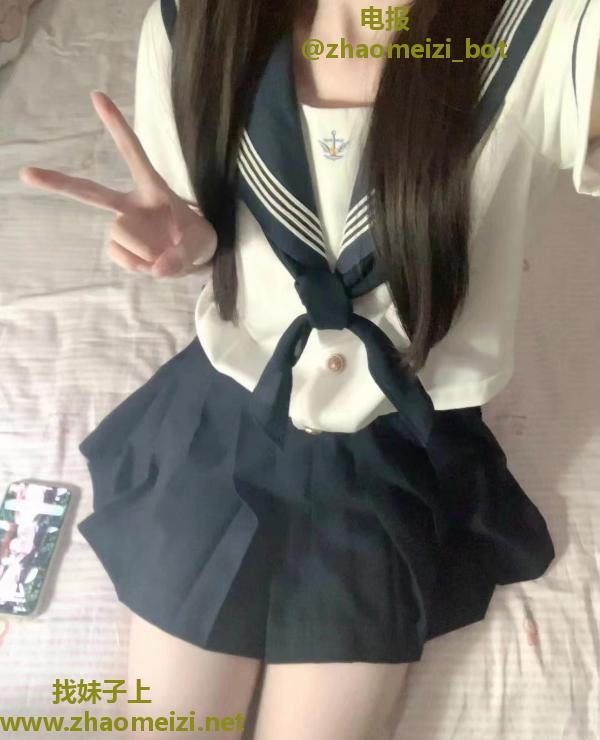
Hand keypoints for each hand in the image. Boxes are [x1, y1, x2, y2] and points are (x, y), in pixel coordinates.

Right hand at [20, 90, 216, 278]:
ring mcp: (122, 226)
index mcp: (153, 188)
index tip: (97, 96)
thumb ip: (183, 256)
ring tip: (165, 255)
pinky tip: (152, 263)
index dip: (116, 126)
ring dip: (144, 251)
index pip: (133, 153)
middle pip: (90, 191)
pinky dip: (138, 266)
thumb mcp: (201, 246)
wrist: (194, 260)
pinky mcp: (119, 248)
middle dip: (58, 182)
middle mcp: (131, 204)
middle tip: (25, 173)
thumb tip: (156, 269)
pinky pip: (121, 258)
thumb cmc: (198, 239)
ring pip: (120, 236)